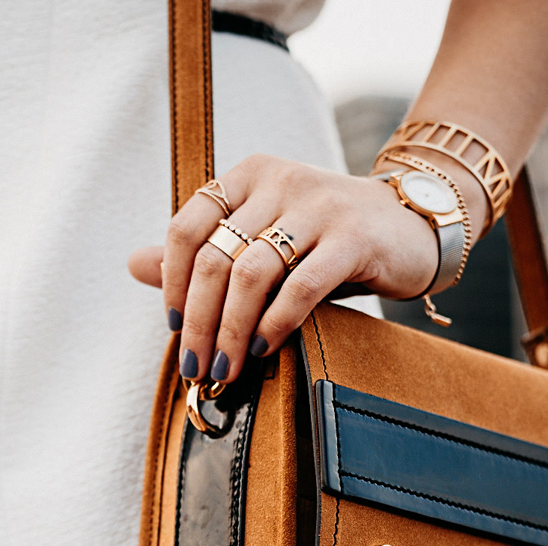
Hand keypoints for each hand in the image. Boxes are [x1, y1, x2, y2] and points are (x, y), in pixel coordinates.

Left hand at [128, 154, 440, 382]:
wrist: (414, 225)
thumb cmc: (327, 240)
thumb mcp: (262, 238)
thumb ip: (201, 252)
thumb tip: (133, 265)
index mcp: (248, 177)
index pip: (187, 226)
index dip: (172, 281)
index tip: (176, 327)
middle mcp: (279, 182)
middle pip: (215, 257)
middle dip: (198, 320)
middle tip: (195, 365)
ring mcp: (317, 206)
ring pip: (251, 274)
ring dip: (230, 330)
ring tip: (225, 366)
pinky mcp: (352, 237)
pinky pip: (299, 287)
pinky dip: (273, 323)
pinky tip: (261, 348)